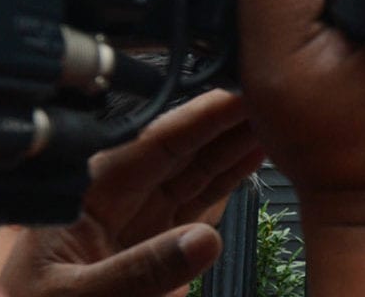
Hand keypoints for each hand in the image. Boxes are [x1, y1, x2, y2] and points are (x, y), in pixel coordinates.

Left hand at [0, 90, 264, 296]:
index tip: (240, 92)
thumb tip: (205, 241)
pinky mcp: (150, 250)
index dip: (201, 117)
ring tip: (279, 119)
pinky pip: (197, 206)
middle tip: (278, 94)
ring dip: (235, 147)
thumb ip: (138, 271)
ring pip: (195, 174)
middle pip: (183, 152)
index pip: (154, 145)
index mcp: (85, 196)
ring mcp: (135, 225)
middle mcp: (114, 202)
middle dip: (229, 123)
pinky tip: (252, 158)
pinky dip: (227, 182)